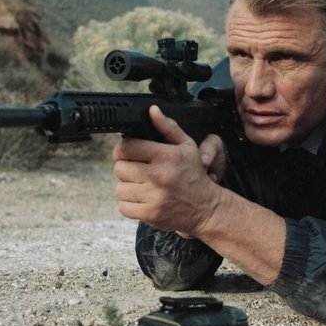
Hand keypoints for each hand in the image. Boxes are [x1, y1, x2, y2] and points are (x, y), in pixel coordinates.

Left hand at [112, 106, 221, 236]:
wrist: (206, 207)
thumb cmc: (194, 175)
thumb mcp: (187, 146)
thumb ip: (168, 127)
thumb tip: (152, 111)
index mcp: (165, 155)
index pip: (126, 147)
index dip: (123, 149)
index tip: (129, 153)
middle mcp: (158, 175)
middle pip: (119, 168)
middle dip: (127, 168)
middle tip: (138, 171)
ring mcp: (153, 196)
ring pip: (119, 188)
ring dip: (128, 187)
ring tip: (142, 186)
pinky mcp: (149, 214)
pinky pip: (123, 206)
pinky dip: (129, 204)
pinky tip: (142, 199)